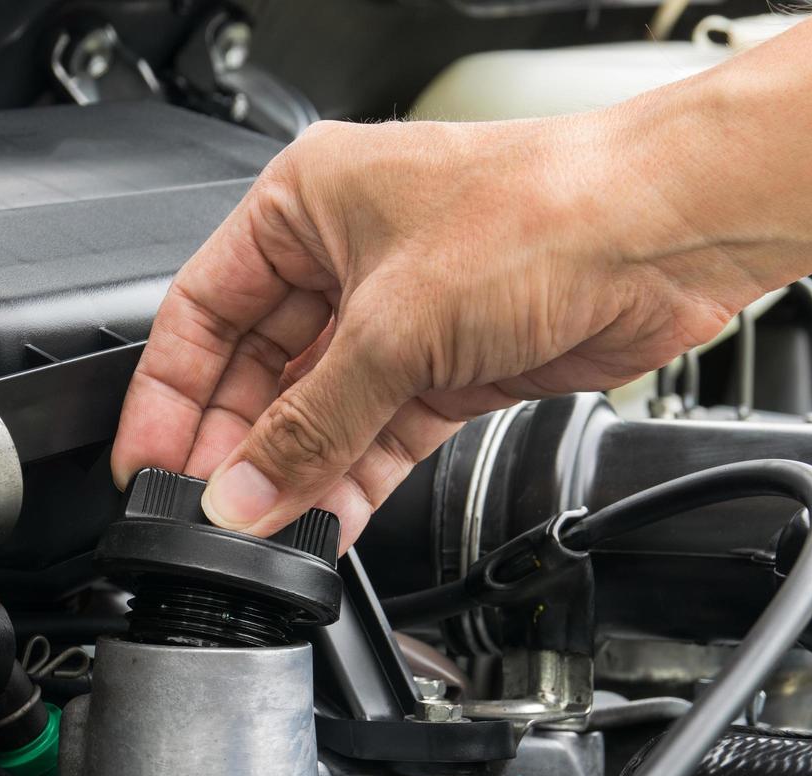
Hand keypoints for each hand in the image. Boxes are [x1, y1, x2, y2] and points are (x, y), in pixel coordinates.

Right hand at [109, 109, 770, 549]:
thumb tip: (243, 490)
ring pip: (322, 412)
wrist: (662, 235)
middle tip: (213, 514)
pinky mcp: (452, 367)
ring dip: (296, 475)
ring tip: (267, 533)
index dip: (173, 393)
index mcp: (307, 206)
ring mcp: (403, 318)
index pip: (204, 310)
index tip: (149, 464)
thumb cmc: (543, 212)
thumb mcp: (397, 324)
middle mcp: (348, 258)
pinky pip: (379, 435)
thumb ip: (311, 422)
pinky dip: (355, 480)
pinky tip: (328, 522)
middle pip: (260, 370)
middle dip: (237, 448)